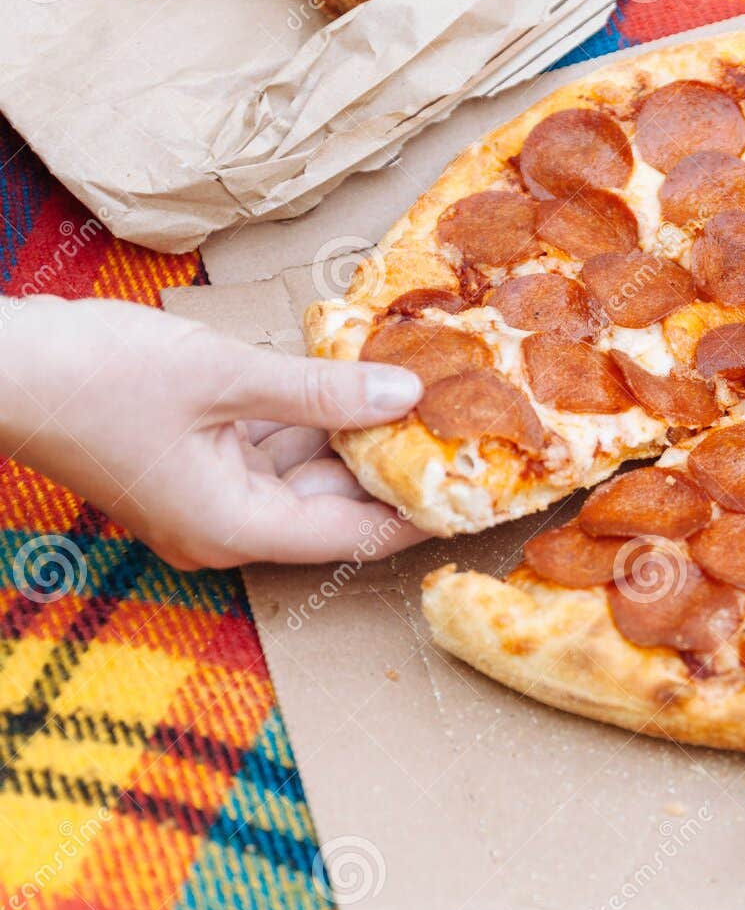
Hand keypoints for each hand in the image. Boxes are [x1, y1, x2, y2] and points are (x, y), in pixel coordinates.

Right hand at [0, 297, 428, 569]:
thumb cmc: (96, 377)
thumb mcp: (226, 377)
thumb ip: (321, 391)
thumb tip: (406, 396)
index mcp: (238, 527)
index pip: (359, 533)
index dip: (425, 510)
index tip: (484, 486)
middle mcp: (227, 527)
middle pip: (336, 502)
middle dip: (393, 459)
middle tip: (461, 416)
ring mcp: (207, 497)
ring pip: (306, 471)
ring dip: (352, 431)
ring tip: (421, 387)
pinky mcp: (192, 464)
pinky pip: (269, 448)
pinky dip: (307, 417)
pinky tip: (350, 376)